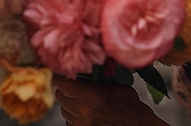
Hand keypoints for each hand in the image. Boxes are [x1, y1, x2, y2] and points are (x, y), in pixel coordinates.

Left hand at [53, 76, 169, 125]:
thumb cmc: (131, 107)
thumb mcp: (118, 86)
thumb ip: (101, 80)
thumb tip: (91, 70)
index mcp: (93, 96)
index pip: (64, 84)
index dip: (58, 77)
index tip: (58, 72)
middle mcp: (84, 111)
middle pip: (61, 96)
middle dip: (64, 88)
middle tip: (70, 83)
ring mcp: (82, 124)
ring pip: (64, 110)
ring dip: (68, 102)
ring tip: (78, 98)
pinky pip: (69, 121)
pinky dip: (73, 115)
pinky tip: (83, 111)